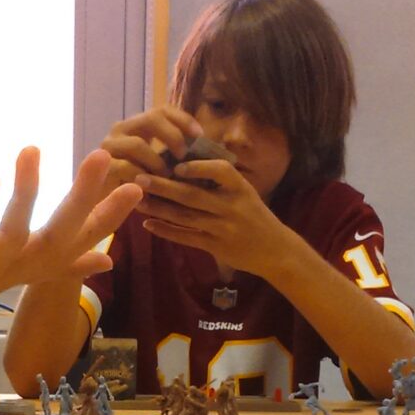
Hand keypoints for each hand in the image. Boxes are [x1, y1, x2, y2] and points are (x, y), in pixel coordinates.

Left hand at [0, 147, 141, 307]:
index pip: (32, 251)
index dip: (73, 246)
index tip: (109, 247)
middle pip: (56, 250)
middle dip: (97, 220)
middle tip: (136, 188)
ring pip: (51, 245)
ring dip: (83, 204)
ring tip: (108, 161)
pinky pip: (16, 233)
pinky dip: (26, 194)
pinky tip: (30, 155)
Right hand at [99, 106, 203, 188]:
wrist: (104, 205)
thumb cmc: (137, 185)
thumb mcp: (158, 165)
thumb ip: (173, 153)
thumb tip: (203, 147)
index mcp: (137, 126)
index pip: (163, 110)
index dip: (183, 119)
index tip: (200, 136)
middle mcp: (121, 129)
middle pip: (151, 118)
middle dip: (173, 136)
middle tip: (183, 156)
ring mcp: (109, 146)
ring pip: (138, 144)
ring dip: (157, 161)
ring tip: (166, 177)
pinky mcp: (102, 165)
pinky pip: (124, 167)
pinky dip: (141, 178)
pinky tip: (149, 189)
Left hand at [135, 159, 299, 274]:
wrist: (276, 251)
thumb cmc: (256, 216)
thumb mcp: (246, 193)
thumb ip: (221, 181)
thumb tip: (186, 163)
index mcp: (241, 188)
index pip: (221, 171)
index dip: (198, 167)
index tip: (177, 165)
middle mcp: (232, 207)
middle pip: (193, 195)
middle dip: (164, 186)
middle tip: (140, 177)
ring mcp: (223, 228)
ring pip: (185, 217)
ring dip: (159, 208)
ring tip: (138, 200)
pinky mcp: (216, 246)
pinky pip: (187, 237)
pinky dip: (166, 231)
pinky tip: (148, 224)